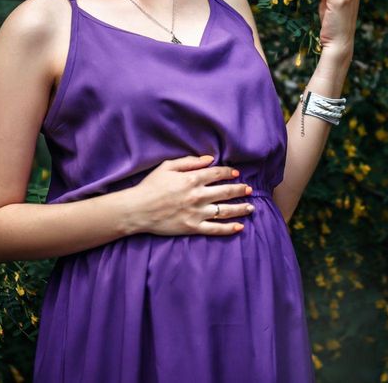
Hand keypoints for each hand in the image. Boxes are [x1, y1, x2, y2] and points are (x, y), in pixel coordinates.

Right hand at [130, 155, 255, 235]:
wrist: (137, 210)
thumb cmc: (150, 186)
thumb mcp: (167, 167)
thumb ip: (190, 161)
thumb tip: (210, 159)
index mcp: (192, 178)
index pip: (217, 174)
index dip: (229, 173)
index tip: (236, 174)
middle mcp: (198, 195)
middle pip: (226, 192)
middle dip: (240, 190)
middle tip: (249, 189)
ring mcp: (197, 213)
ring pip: (225, 211)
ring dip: (240, 208)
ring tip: (251, 208)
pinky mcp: (193, 227)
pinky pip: (215, 229)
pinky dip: (229, 228)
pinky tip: (239, 227)